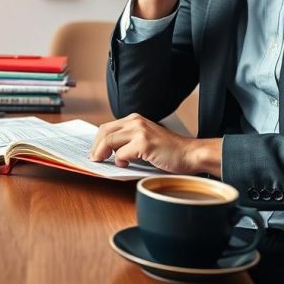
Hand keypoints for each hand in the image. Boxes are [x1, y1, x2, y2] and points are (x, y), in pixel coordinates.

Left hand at [89, 113, 219, 174]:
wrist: (189, 154)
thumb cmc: (169, 150)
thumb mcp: (145, 139)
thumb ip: (128, 140)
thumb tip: (107, 151)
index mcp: (135, 119)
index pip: (107, 127)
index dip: (97, 141)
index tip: (93, 152)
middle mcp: (135, 121)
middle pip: (104, 132)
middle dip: (96, 147)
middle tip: (95, 159)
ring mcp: (140, 131)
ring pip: (109, 141)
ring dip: (103, 154)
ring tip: (105, 162)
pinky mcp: (144, 144)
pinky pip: (121, 153)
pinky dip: (119, 161)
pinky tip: (125, 164)